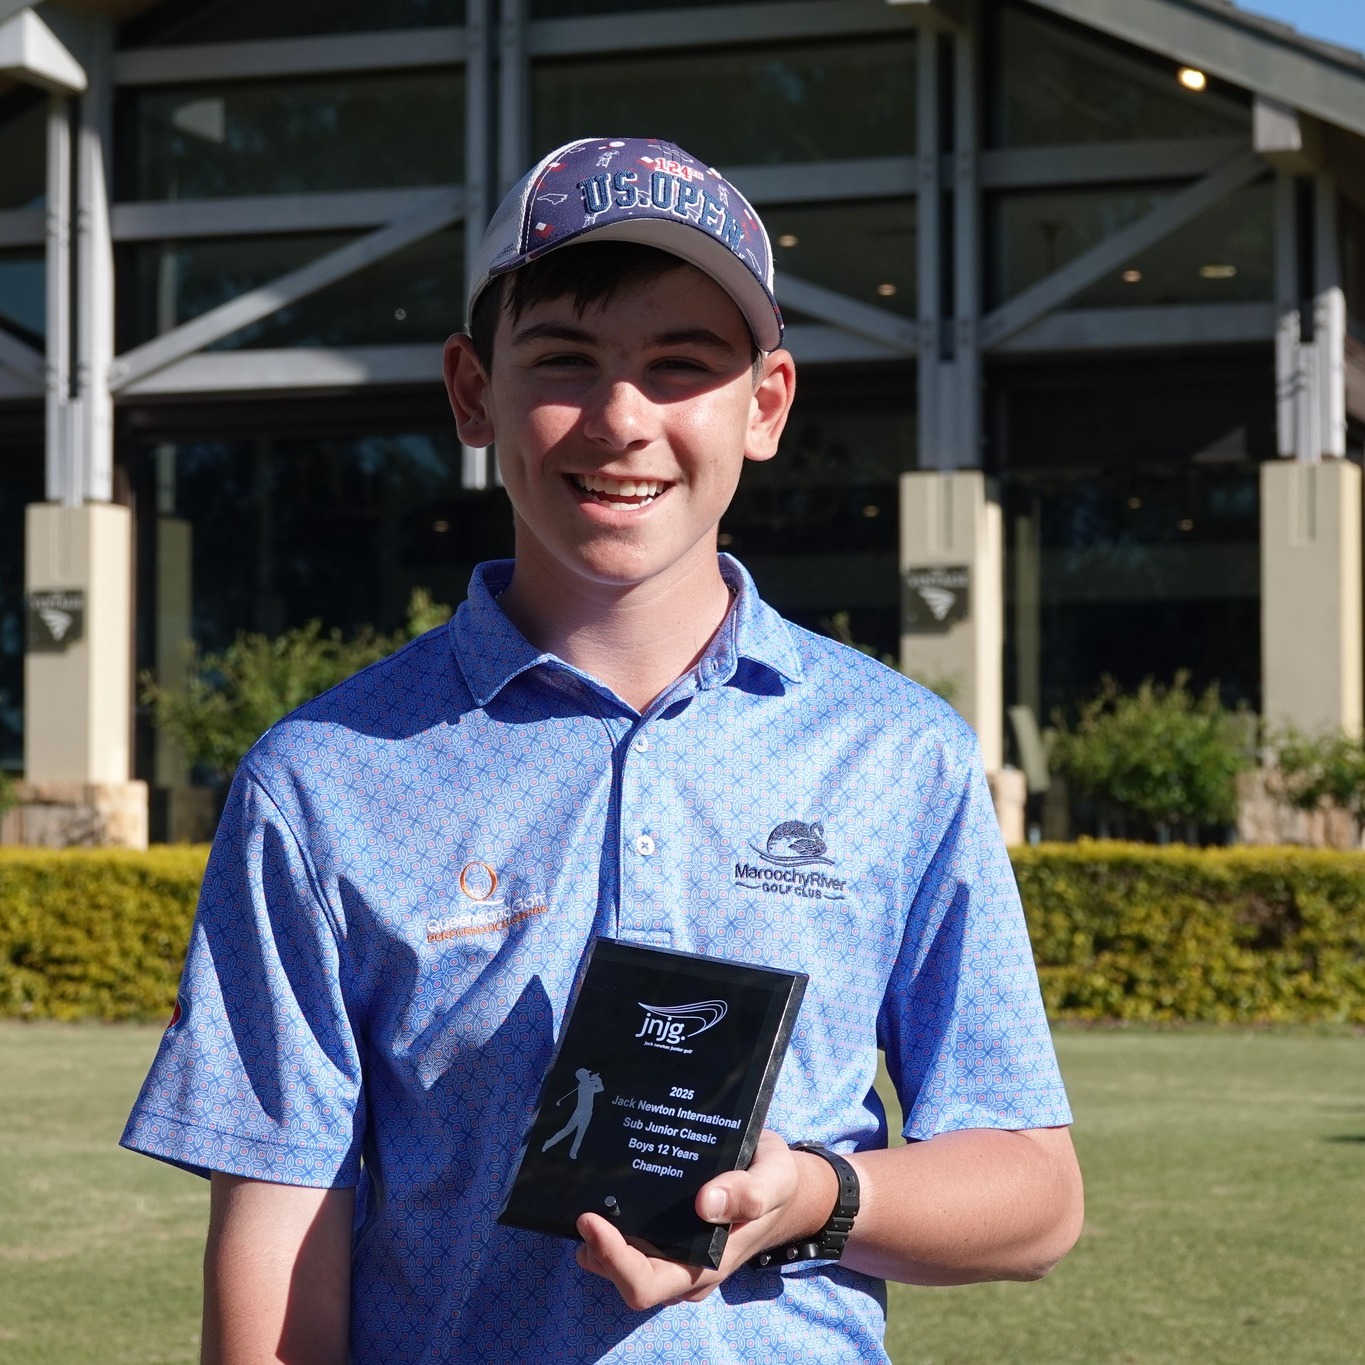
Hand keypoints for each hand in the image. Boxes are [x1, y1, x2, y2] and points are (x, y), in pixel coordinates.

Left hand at [574, 1130, 821, 1310]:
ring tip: (585, 1196)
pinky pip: (633, 1240)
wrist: (782, 1183)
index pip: (646, 1284)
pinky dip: (613, 1223)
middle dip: (598, 1250)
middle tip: (581, 1208)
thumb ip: (748, 1193)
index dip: (613, 1260)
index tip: (591, 1219)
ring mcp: (674, 1254)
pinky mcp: (667, 1235)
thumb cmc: (777, 1184)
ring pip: (624, 1261)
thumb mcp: (774, 1178)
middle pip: (626, 1279)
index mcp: (707, 1265)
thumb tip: (705, 1204)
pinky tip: (604, 1191)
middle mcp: (684, 1267)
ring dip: (600, 1239)